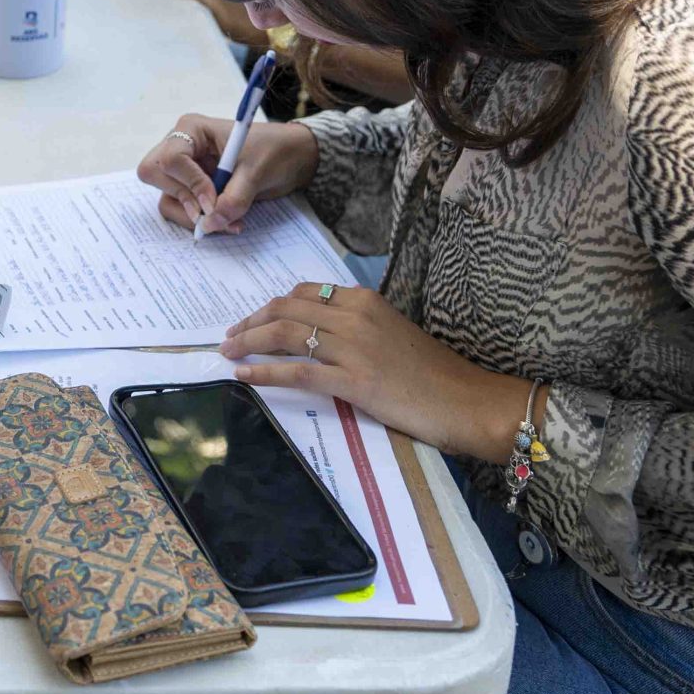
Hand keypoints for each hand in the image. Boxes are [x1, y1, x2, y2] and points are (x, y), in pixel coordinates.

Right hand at [141, 115, 316, 235]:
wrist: (291, 159)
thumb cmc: (273, 151)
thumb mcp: (256, 172)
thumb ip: (233, 199)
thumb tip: (210, 224)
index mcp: (192, 130)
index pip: (170, 158)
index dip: (189, 183)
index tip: (212, 200)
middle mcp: (181, 147)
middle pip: (154, 175)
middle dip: (183, 199)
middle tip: (211, 211)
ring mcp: (184, 170)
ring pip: (166, 198)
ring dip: (193, 216)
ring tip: (228, 221)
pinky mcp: (191, 189)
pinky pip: (182, 210)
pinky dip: (201, 221)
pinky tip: (228, 221)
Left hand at [221, 283, 531, 462]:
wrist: (467, 400)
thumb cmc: (433, 373)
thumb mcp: (392, 332)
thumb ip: (356, 326)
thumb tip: (318, 333)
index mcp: (364, 299)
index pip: (303, 293)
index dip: (271, 306)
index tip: (253, 319)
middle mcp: (354, 315)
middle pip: (286, 309)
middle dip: (250, 321)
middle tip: (229, 337)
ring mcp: (353, 347)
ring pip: (285, 334)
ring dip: (248, 342)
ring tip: (227, 353)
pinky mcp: (354, 381)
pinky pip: (297, 372)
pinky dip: (264, 372)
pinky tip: (243, 376)